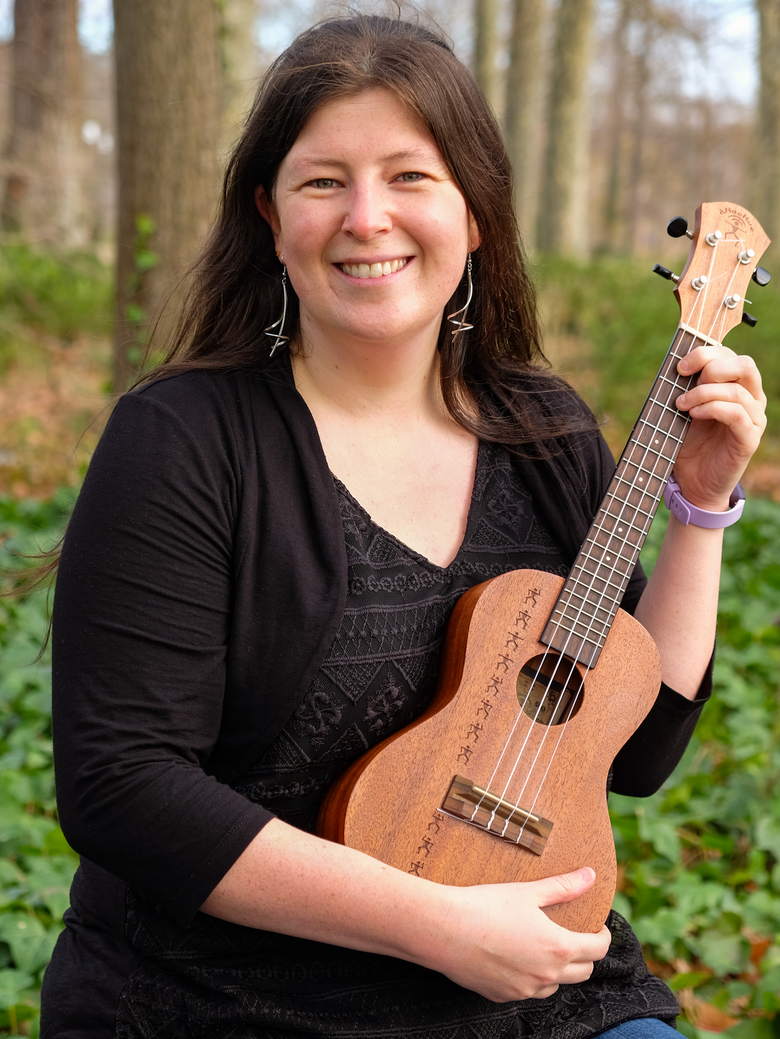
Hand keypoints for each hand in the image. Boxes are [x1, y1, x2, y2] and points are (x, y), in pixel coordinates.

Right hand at [424, 868, 611, 1002]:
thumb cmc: (486, 906)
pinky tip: (517, 957)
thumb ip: (564, 887)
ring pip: (556, 985)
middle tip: (575, 934)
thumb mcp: (528, 892)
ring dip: (559, 969)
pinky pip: (528, 991)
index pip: (598, 950)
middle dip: (585, 953)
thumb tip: (590, 876)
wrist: (445, 930)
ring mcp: (524, 990)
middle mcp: (546, 976)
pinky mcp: (503, 996)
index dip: (603, 936)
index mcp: (557, 948)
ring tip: (545, 946)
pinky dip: (532, 977)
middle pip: (583, 972)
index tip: (597, 926)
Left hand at [673, 346, 765, 509]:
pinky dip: (713, 408)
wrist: (693, 483)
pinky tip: (693, 414)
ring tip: (681, 404)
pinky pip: (737, 414)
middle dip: (711, 365)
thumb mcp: (683, 411)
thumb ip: (685, 388)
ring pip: (737, 390)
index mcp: (736, 387)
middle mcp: (751, 399)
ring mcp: (754, 419)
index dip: (705, 353)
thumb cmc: (688, 444)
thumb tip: (676, 365)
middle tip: (684, 378)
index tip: (678, 366)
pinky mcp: (749, 439)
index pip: (730, 355)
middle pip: (744, 364)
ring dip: (703, 392)